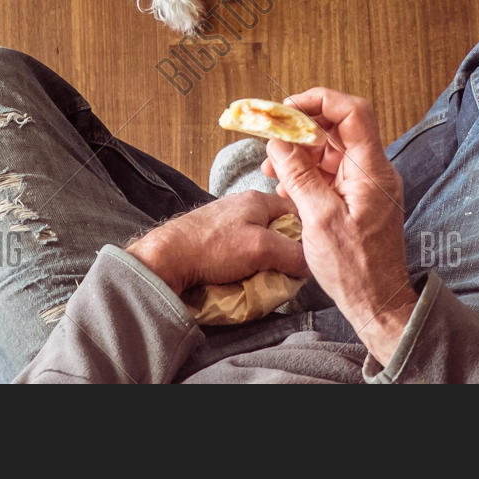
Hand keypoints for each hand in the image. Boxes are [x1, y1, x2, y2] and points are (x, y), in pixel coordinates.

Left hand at [125, 191, 308, 294]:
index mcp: (258, 200)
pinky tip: (241, 278)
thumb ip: (293, 254)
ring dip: (263, 262)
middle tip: (287, 272)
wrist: (166, 259)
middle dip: (285, 252)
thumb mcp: (262, 249)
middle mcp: (242, 207)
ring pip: (259, 243)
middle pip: (278, 229)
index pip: (296, 211)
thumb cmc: (212, 247)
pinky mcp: (213, 241)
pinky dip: (244, 265)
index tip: (312, 256)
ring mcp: (226, 223)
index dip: (307, 234)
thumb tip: (311, 264)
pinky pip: (240, 252)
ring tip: (263, 278)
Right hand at [263, 88, 417, 364]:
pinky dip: (305, 173)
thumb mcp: (319, 219)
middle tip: (271, 137)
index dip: (320, 101)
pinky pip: (329, 173)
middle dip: (301, 129)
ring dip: (299, 153)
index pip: (353, 112)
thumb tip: (279, 142)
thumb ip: (299, 175)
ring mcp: (365, 185)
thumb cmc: (354, 268)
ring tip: (271, 168)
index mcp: (371, 171)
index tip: (287, 108)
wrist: (376, 302)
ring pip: (330, 151)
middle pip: (338, 128)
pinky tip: (285, 187)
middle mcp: (373, 172)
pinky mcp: (356, 199)